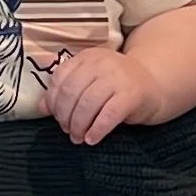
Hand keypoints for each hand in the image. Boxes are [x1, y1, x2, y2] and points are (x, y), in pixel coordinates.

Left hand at [43, 43, 158, 145]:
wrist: (154, 86)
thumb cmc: (116, 87)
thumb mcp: (89, 83)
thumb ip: (65, 91)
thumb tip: (41, 107)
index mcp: (87, 57)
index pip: (60, 78)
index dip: (53, 101)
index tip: (55, 117)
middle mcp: (101, 63)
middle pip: (71, 92)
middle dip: (65, 116)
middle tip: (67, 130)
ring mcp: (117, 77)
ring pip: (87, 104)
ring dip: (79, 125)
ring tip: (78, 137)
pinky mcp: (131, 94)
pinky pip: (108, 115)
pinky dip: (97, 129)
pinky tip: (92, 139)